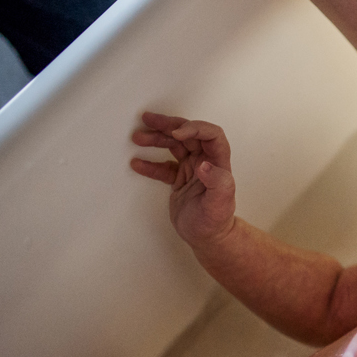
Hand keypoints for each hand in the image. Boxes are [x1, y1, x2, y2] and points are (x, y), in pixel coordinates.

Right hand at [131, 112, 236, 246]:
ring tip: (138, 137)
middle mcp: (206, 162)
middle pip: (188, 134)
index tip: (177, 133)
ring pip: (174, 146)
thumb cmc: (216, 221)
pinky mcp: (179, 179)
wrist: (207, 238)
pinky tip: (136, 163)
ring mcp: (192, 169)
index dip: (195, 128)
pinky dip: (150, 164)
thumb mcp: (219, 204)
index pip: (211, 135)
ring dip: (157, 139)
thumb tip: (204, 165)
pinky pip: (163, 166)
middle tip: (148, 119)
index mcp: (219, 163)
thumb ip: (217, 183)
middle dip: (169, 125)